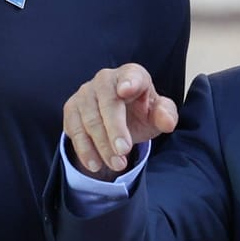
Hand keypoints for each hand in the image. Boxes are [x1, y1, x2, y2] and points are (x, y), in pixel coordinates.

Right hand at [64, 64, 178, 178]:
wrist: (118, 118)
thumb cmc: (141, 111)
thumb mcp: (158, 114)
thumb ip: (166, 115)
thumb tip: (168, 122)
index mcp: (131, 75)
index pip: (131, 76)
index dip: (129, 82)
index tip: (125, 91)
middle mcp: (105, 79)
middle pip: (108, 103)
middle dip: (115, 129)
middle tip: (124, 151)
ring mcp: (85, 93)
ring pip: (90, 120)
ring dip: (102, 146)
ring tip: (117, 165)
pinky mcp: (71, 108)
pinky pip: (74, 130)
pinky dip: (84, 149)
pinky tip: (96, 164)